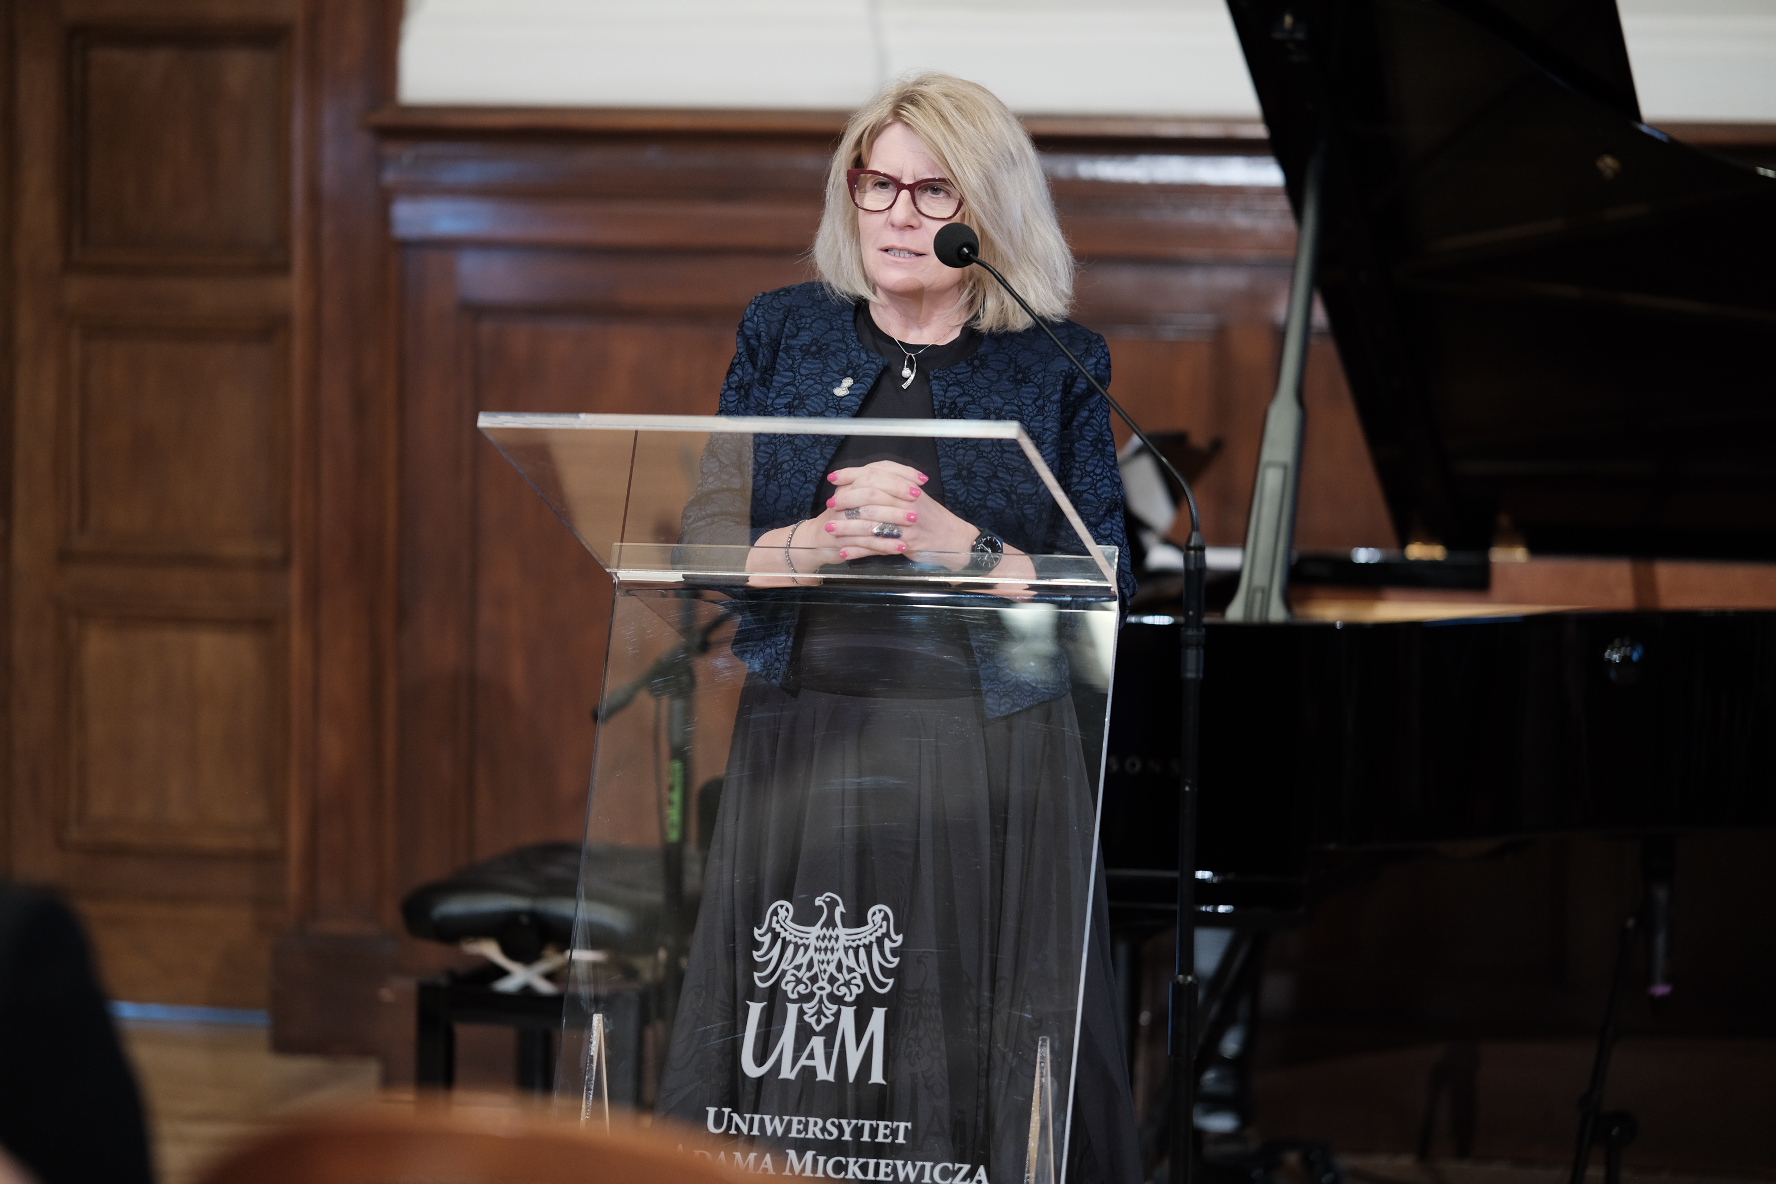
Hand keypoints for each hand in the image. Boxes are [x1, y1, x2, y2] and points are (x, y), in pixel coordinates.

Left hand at [818, 460, 976, 566]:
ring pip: (871, 522)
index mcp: (907, 486)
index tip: (834, 477)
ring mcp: (907, 523)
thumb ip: (893, 484)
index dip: (852, 474)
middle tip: (831, 504)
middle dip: (846, 500)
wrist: (954, 539)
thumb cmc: (930, 517)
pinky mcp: (906, 543)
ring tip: (830, 530)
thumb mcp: (915, 494)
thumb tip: (862, 477)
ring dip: (847, 527)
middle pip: (870, 496)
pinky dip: (859, 550)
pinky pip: (877, 546)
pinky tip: (845, 552)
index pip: (875, 474)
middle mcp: (907, 501)